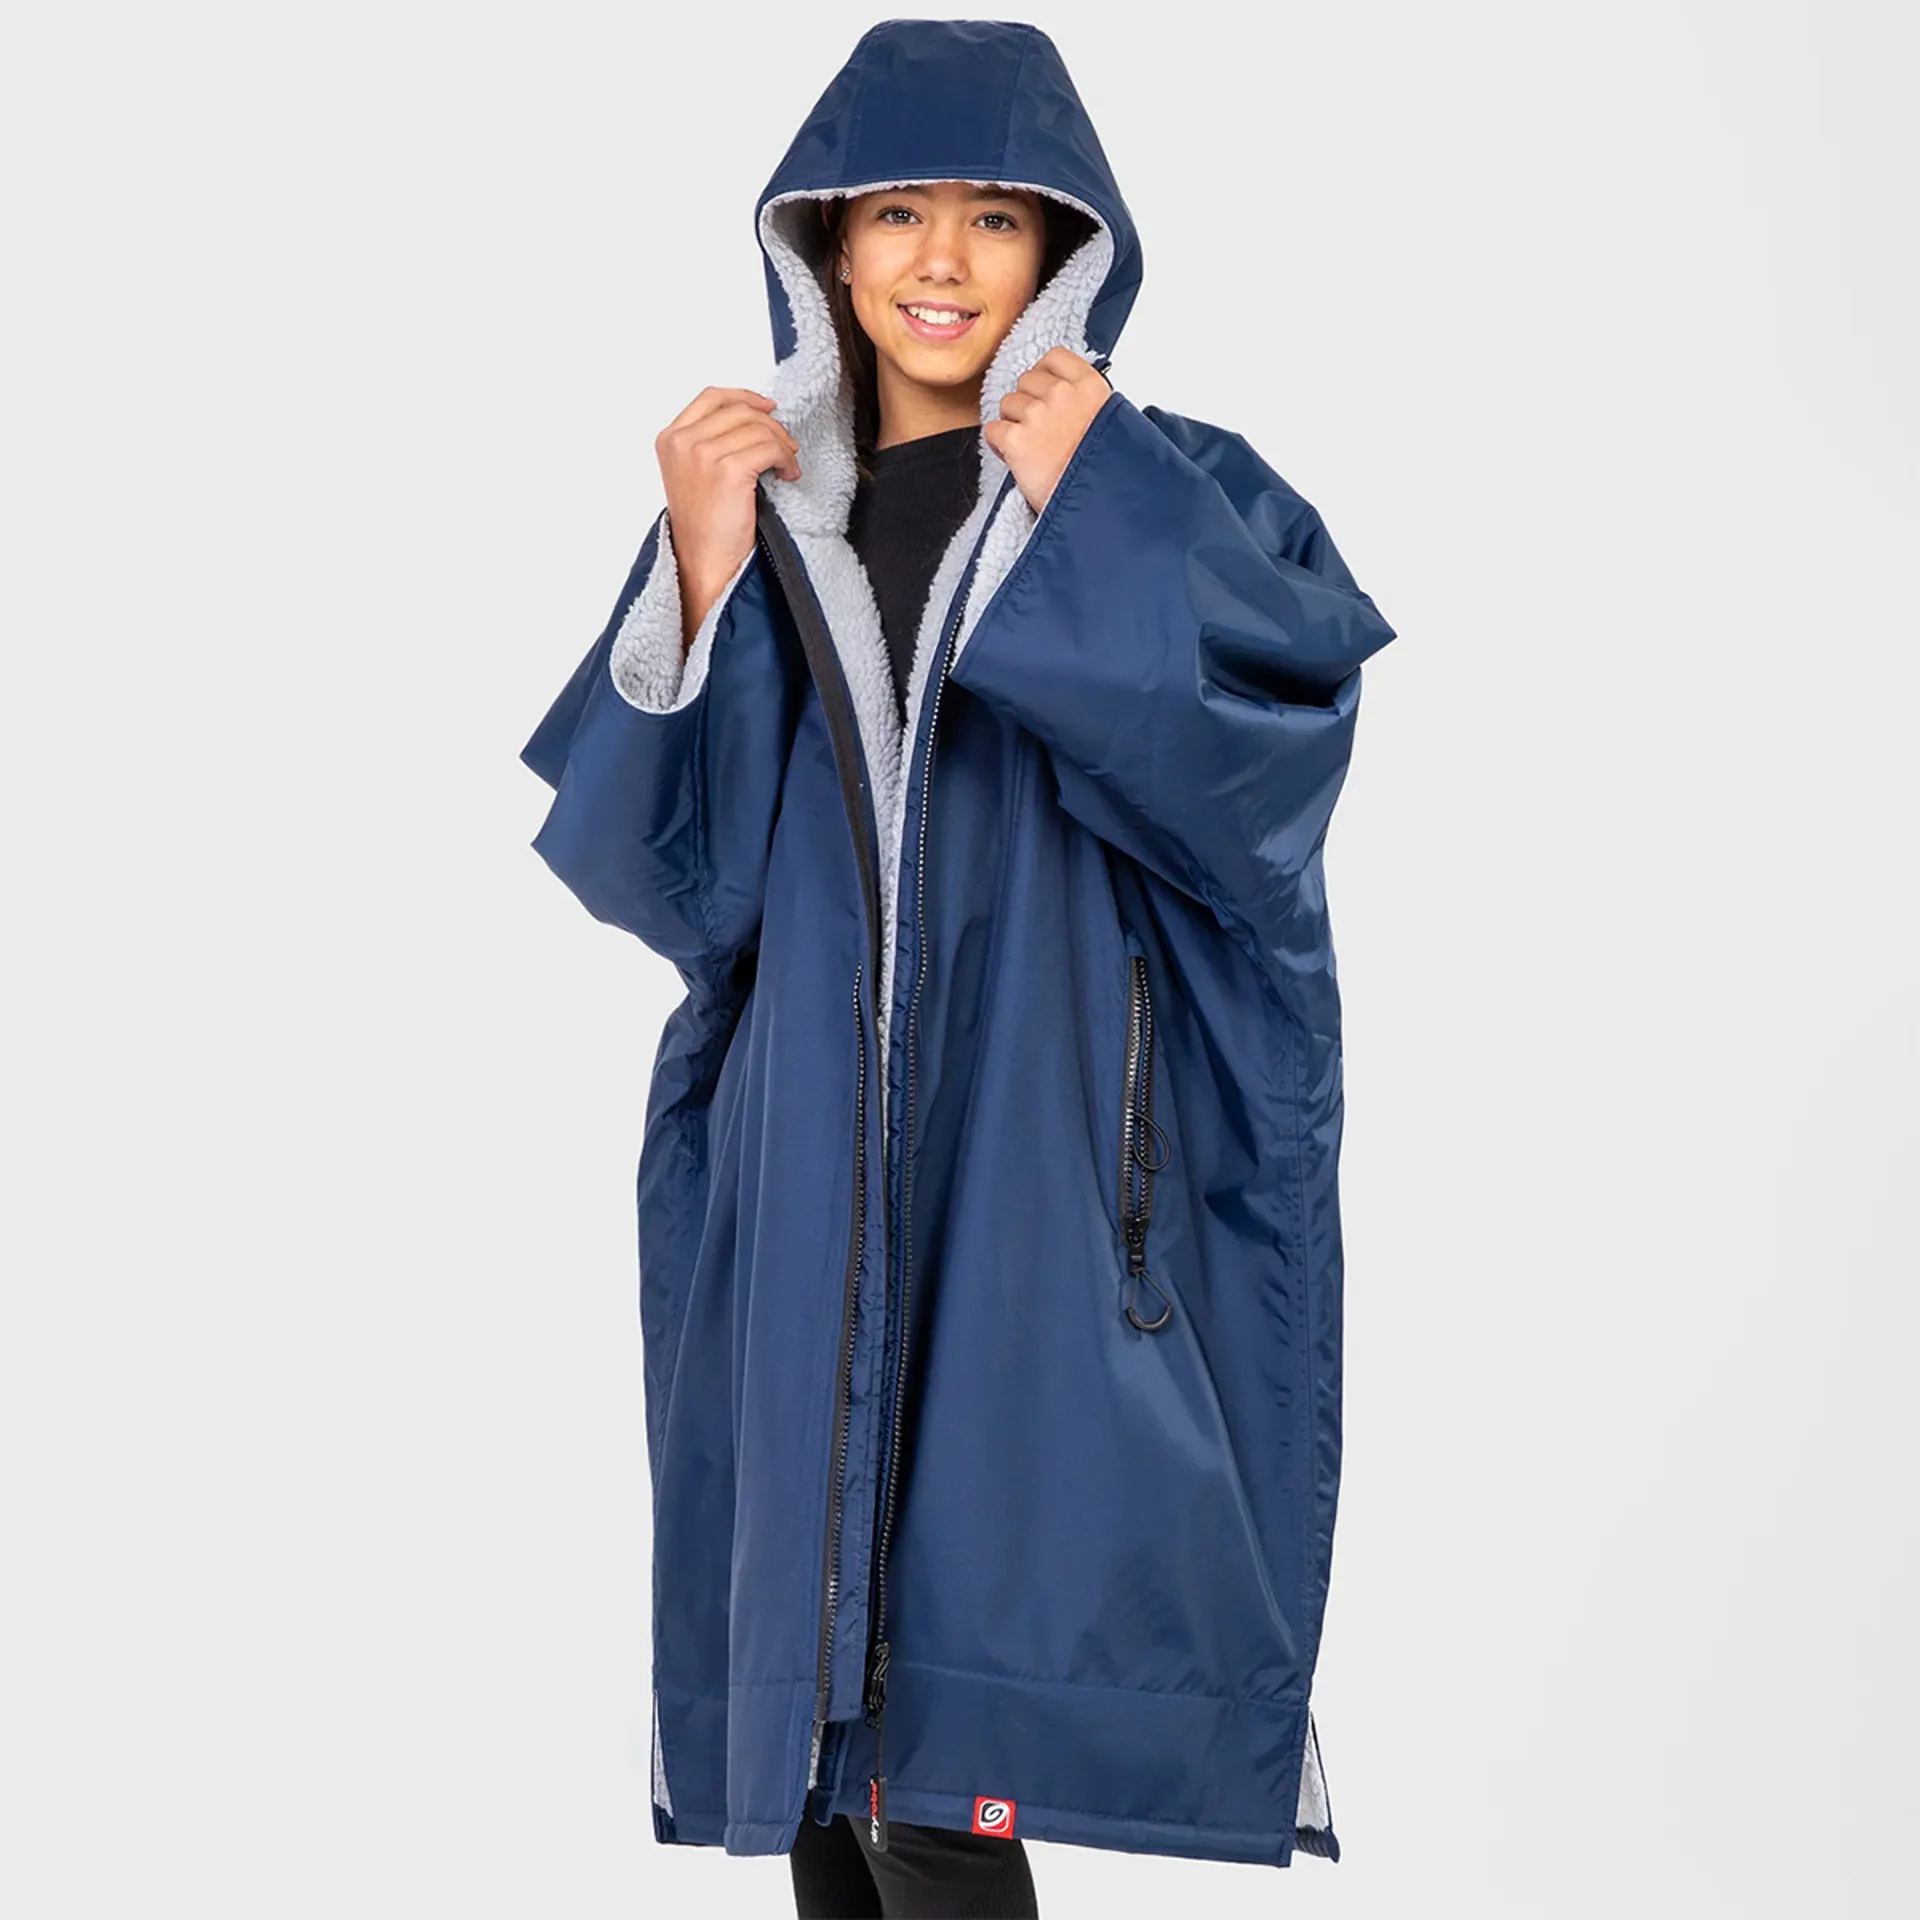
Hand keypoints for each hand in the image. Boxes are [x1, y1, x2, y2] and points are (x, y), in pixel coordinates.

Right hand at [655, 387, 800, 649]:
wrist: (704, 563)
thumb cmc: (704, 528)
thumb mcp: (693, 475)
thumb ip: (709, 443)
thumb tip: (754, 420)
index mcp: (670, 439)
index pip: (712, 398)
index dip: (744, 397)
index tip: (768, 407)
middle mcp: (682, 441)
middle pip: (739, 410)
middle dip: (770, 425)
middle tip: (787, 446)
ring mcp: (703, 454)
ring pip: (758, 428)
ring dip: (782, 444)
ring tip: (788, 465)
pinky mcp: (729, 470)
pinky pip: (770, 448)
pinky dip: (786, 459)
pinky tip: (789, 475)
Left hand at [980, 347, 1112, 516]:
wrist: (1097, 504)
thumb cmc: (1104, 472)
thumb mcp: (1111, 425)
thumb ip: (1088, 403)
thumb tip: (1068, 397)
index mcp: (1090, 386)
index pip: (1054, 357)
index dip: (1045, 376)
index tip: (1046, 393)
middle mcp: (1062, 395)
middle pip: (1026, 381)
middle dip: (1029, 403)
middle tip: (1041, 430)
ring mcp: (1037, 415)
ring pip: (1007, 404)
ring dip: (1013, 424)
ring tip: (1032, 448)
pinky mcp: (1016, 440)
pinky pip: (992, 430)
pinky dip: (999, 444)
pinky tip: (1016, 457)